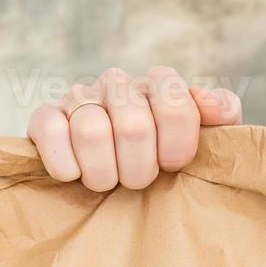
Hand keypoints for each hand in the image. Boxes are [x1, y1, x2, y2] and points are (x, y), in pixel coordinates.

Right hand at [28, 67, 243, 191]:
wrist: (108, 171)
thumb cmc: (160, 157)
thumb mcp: (202, 138)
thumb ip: (220, 115)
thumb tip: (214, 106)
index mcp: (157, 84)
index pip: (175, 108)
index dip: (176, 149)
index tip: (171, 167)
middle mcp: (117, 83)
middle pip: (134, 127)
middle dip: (138, 170)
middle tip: (136, 182)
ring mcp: (79, 98)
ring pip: (92, 132)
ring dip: (102, 174)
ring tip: (106, 183)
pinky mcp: (45, 117)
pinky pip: (50, 131)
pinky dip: (65, 163)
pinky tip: (74, 175)